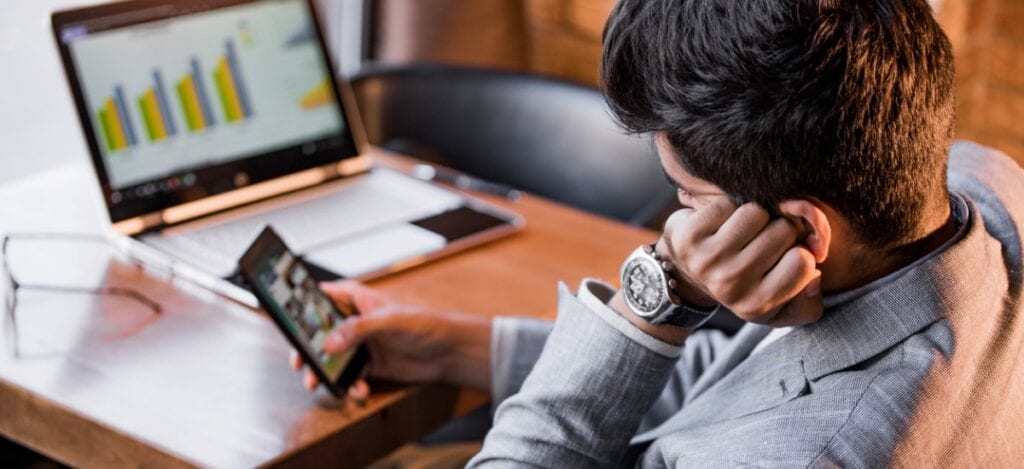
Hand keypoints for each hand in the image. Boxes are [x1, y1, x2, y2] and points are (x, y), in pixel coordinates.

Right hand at [289, 281, 491, 400]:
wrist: (450, 352)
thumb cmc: (424, 324)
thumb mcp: (389, 322)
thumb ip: (357, 330)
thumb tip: (328, 345)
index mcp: (358, 300)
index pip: (323, 296)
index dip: (302, 305)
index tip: (286, 319)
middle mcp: (356, 322)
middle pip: (320, 333)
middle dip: (308, 350)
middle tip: (299, 364)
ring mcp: (363, 344)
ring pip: (332, 359)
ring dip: (326, 373)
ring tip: (320, 385)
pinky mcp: (371, 365)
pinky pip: (351, 377)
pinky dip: (351, 386)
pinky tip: (359, 391)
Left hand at [659, 199, 823, 326]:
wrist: (687, 274)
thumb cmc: (744, 285)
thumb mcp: (780, 307)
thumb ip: (809, 303)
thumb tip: (815, 277)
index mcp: (757, 306)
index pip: (804, 261)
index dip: (800, 251)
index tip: (785, 257)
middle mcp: (730, 285)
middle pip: (783, 230)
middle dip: (779, 230)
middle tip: (762, 241)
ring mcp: (707, 260)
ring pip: (757, 212)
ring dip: (755, 216)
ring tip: (743, 233)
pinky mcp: (688, 236)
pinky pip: (728, 203)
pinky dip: (730, 208)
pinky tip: (722, 225)